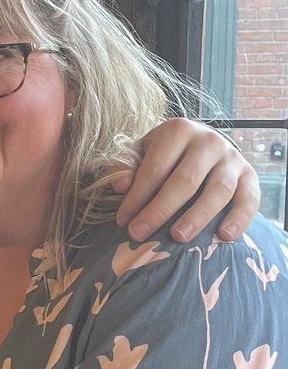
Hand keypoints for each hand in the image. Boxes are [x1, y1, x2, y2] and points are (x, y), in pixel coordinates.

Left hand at [110, 118, 258, 242]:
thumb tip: (119, 185)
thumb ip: (125, 165)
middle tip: (139, 234)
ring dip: (198, 216)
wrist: (202, 145)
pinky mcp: (250, 176)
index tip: (122, 221)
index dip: (136, 196)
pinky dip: (240, 218)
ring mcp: (232, 158)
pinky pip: (249, 198)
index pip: (155, 169)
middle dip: (160, 210)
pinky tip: (224, 236)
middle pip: (184, 180)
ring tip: (178, 238)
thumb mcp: (141, 152)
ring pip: (218, 190)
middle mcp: (208, 141)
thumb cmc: (164, 154)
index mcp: (178, 131)